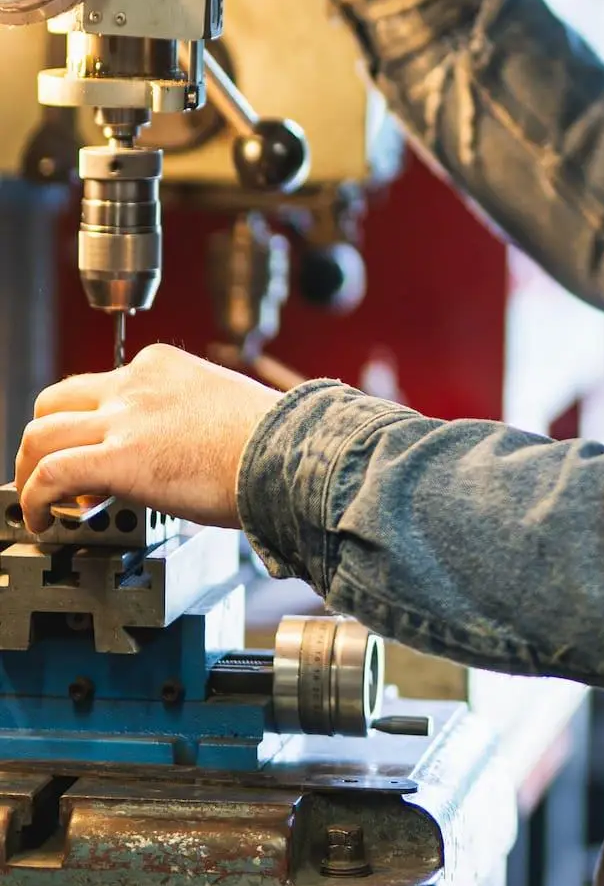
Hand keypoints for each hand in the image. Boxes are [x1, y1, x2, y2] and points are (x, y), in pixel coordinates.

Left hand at [14, 344, 278, 534]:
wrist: (291, 454)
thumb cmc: (274, 441)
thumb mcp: (219, 406)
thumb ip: (180, 417)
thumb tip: (166, 452)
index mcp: (161, 366)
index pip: (101, 385)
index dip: (87, 425)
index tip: (92, 453)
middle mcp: (137, 384)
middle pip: (56, 400)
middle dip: (44, 438)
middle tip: (49, 470)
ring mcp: (126, 418)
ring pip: (41, 432)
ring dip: (29, 468)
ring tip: (37, 500)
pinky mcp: (121, 458)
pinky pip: (51, 474)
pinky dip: (33, 497)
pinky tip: (40, 518)